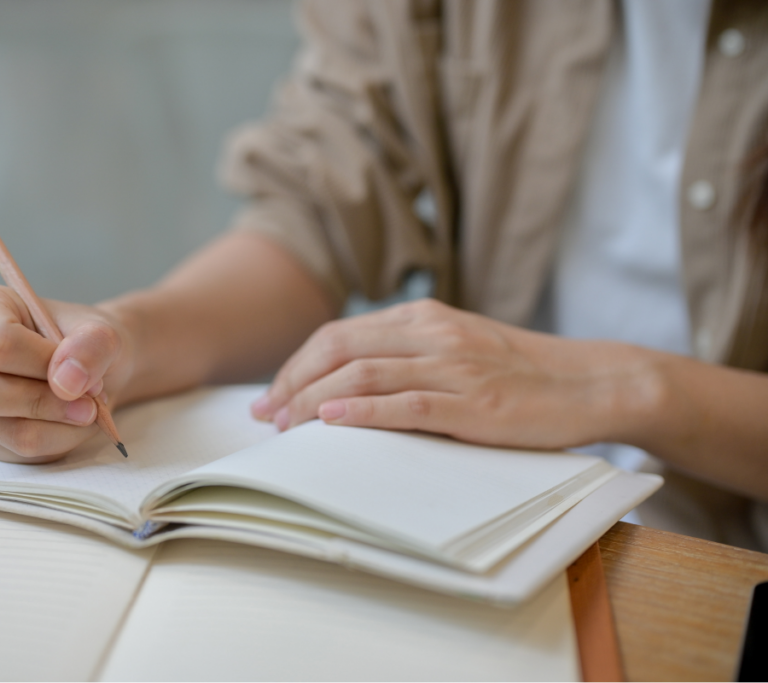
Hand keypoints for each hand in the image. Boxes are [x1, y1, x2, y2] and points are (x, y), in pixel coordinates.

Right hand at [0, 284, 133, 462]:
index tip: (80, 371)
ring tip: (88, 408)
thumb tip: (68, 381)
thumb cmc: (85, 341)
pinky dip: (60, 441)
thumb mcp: (102, 331)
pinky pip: (22, 452)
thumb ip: (92, 346)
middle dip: (42, 402)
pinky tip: (72, 421)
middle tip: (89, 403)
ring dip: (62, 426)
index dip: (43, 363)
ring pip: (5, 430)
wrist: (91, 368)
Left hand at [250, 299, 655, 449]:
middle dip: (292, 382)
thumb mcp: (457, 347)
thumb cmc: (519, 371)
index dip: (297, 364)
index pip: (339, 334)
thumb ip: (407, 354)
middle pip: (339, 348)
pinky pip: (407, 403)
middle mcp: (432, 334)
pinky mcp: (474, 401)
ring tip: (286, 425)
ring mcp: (453, 366)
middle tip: (266, 416)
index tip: (272, 395)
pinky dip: (364, 411)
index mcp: (423, 318)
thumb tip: (346, 383)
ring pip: (364, 374)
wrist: (590, 381)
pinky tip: (333, 422)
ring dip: (314, 400)